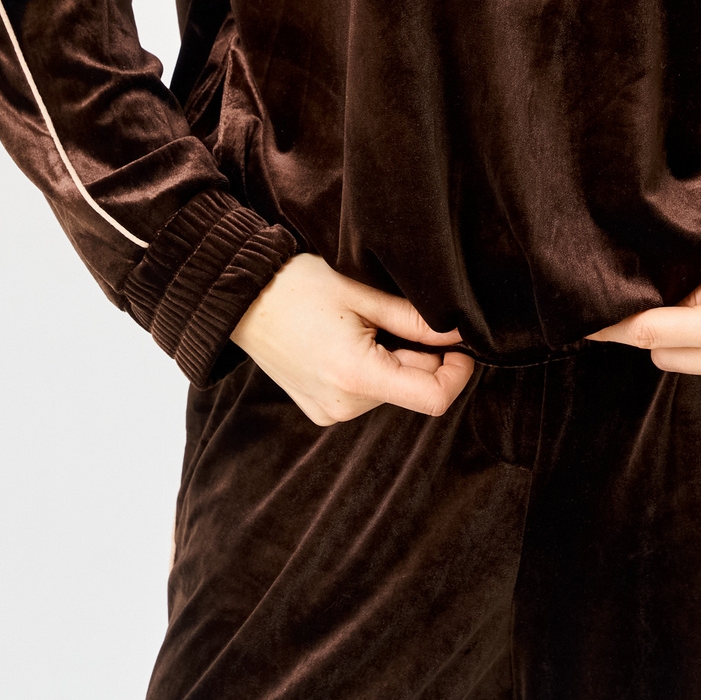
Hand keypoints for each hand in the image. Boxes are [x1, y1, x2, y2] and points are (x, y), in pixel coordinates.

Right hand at [232, 253, 474, 425]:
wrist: (240, 298)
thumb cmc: (298, 286)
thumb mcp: (362, 294)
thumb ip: (415, 320)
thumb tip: (460, 333)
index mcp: (357, 376)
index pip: (433, 398)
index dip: (457, 372)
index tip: (459, 344)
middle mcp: (345, 406)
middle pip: (412, 388)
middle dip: (420, 356)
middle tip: (395, 316)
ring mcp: (330, 413)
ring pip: (390, 389)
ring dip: (394, 360)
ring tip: (361, 324)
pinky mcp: (321, 411)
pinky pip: (366, 394)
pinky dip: (371, 369)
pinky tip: (346, 340)